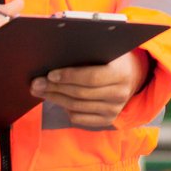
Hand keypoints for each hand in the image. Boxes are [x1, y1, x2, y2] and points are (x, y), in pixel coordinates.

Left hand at [31, 50, 148, 129]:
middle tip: (36, 83)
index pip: (91, 77)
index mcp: (121, 73)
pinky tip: (58, 100)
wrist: (133, 76)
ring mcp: (114, 110)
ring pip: (77, 107)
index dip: (69, 76)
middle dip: (55, 88)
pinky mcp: (107, 120)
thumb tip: (57, 54)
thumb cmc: (113, 58)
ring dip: (55, 99)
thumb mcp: (107, 50)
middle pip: (80, 94)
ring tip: (41, 91)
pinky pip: (80, 118)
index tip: (50, 74)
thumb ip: (88, 51)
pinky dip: (66, 109)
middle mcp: (120, 94)